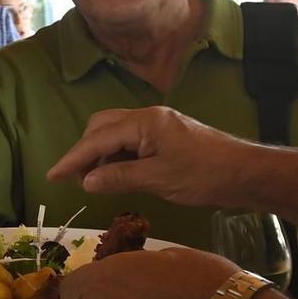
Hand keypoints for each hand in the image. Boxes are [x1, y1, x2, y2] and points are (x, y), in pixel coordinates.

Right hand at [44, 107, 249, 204]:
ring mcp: (158, 126)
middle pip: (102, 126)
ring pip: (116, 133)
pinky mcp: (166, 137)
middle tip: (73, 179)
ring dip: (101, 155)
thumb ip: (119, 178)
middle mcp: (147, 117)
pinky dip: (118, 157)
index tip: (52, 176)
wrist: (245, 172)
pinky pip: (131, 141)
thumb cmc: (204, 175)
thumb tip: (86, 181)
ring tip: (92, 181)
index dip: (73, 158)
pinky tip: (116, 176)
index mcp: (144, 122)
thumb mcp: (158, 179)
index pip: (97, 139)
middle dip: (84, 151)